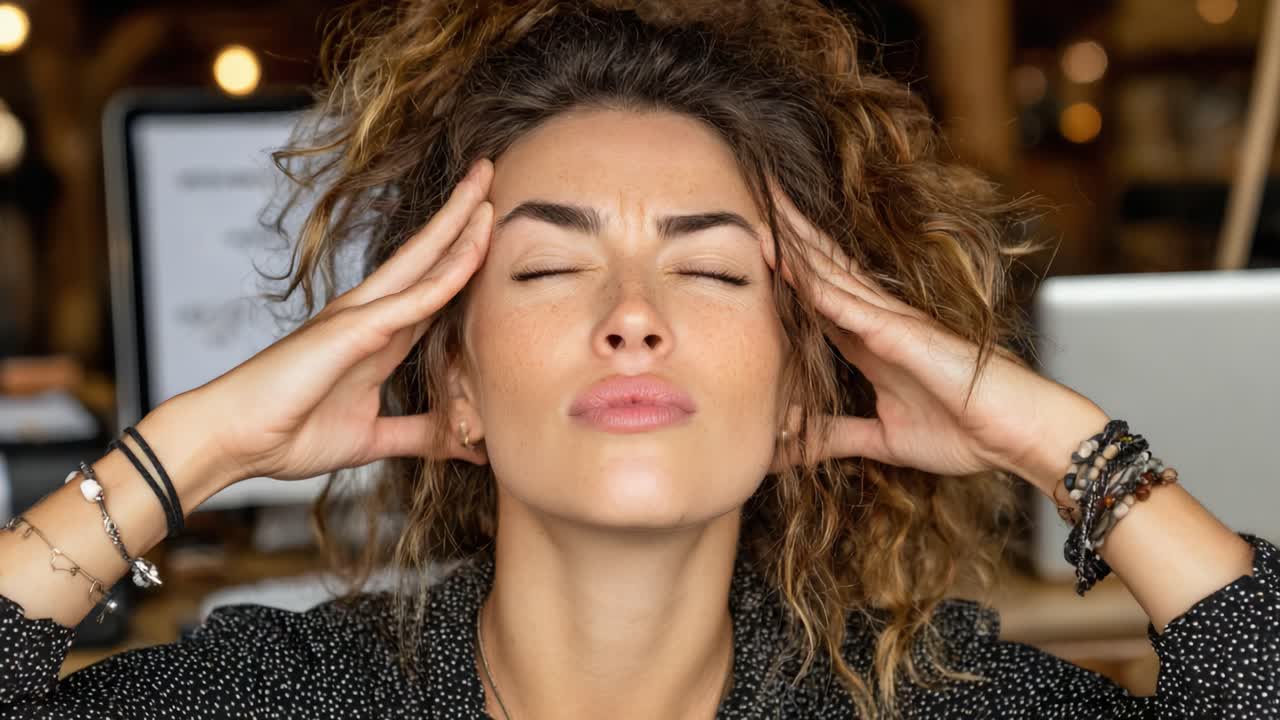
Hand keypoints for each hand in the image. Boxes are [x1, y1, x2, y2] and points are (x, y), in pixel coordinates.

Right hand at [189, 158, 493, 484]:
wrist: (234, 440)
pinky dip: (444, 277)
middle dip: (464, 216)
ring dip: (459, 224)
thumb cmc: (290, 433)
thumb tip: (469, 444)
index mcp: (379, 337)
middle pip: (429, 257)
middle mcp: (371, 315)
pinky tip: (474, 252)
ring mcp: (360, 317)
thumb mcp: (374, 437)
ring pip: (422, 262)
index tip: (497, 228)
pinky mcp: (350, 330)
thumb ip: (420, 434)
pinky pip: (410, 300)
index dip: (465, 257)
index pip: (434, 288)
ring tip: (487, 184)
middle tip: (495, 172)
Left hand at [762, 182, 1100, 482]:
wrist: (1019, 435)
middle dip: (785, 234)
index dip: (781, 269)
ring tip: (761, 205)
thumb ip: (837, 437)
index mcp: (868, 342)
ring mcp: (890, 323)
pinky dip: (818, 285)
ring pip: (830, 273)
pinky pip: (851, 305)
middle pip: (820, 268)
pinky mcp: (904, 335)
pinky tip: (789, 263)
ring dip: (794, 242)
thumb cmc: (966, 431)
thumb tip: (790, 448)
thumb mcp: (882, 439)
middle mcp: (876, 322)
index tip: (747, 244)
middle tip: (748, 195)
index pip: (814, 296)